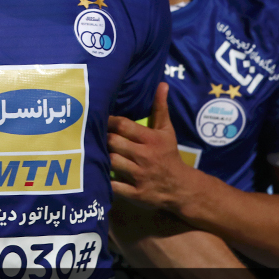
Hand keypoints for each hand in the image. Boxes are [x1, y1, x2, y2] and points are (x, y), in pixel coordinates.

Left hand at [109, 83, 190, 212]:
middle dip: (104, 139)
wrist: (181, 188)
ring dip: (103, 157)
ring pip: (111, 161)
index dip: (109, 121)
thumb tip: (162, 84)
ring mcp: (140, 176)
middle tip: (96, 136)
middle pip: (113, 142)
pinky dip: (105, 181)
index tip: (101, 120)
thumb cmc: (169, 155)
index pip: (123, 125)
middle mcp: (145, 156)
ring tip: (97, 153)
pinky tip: (100, 174)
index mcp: (151, 139)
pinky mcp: (136, 194)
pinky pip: (114, 185)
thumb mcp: (167, 131)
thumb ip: (160, 108)